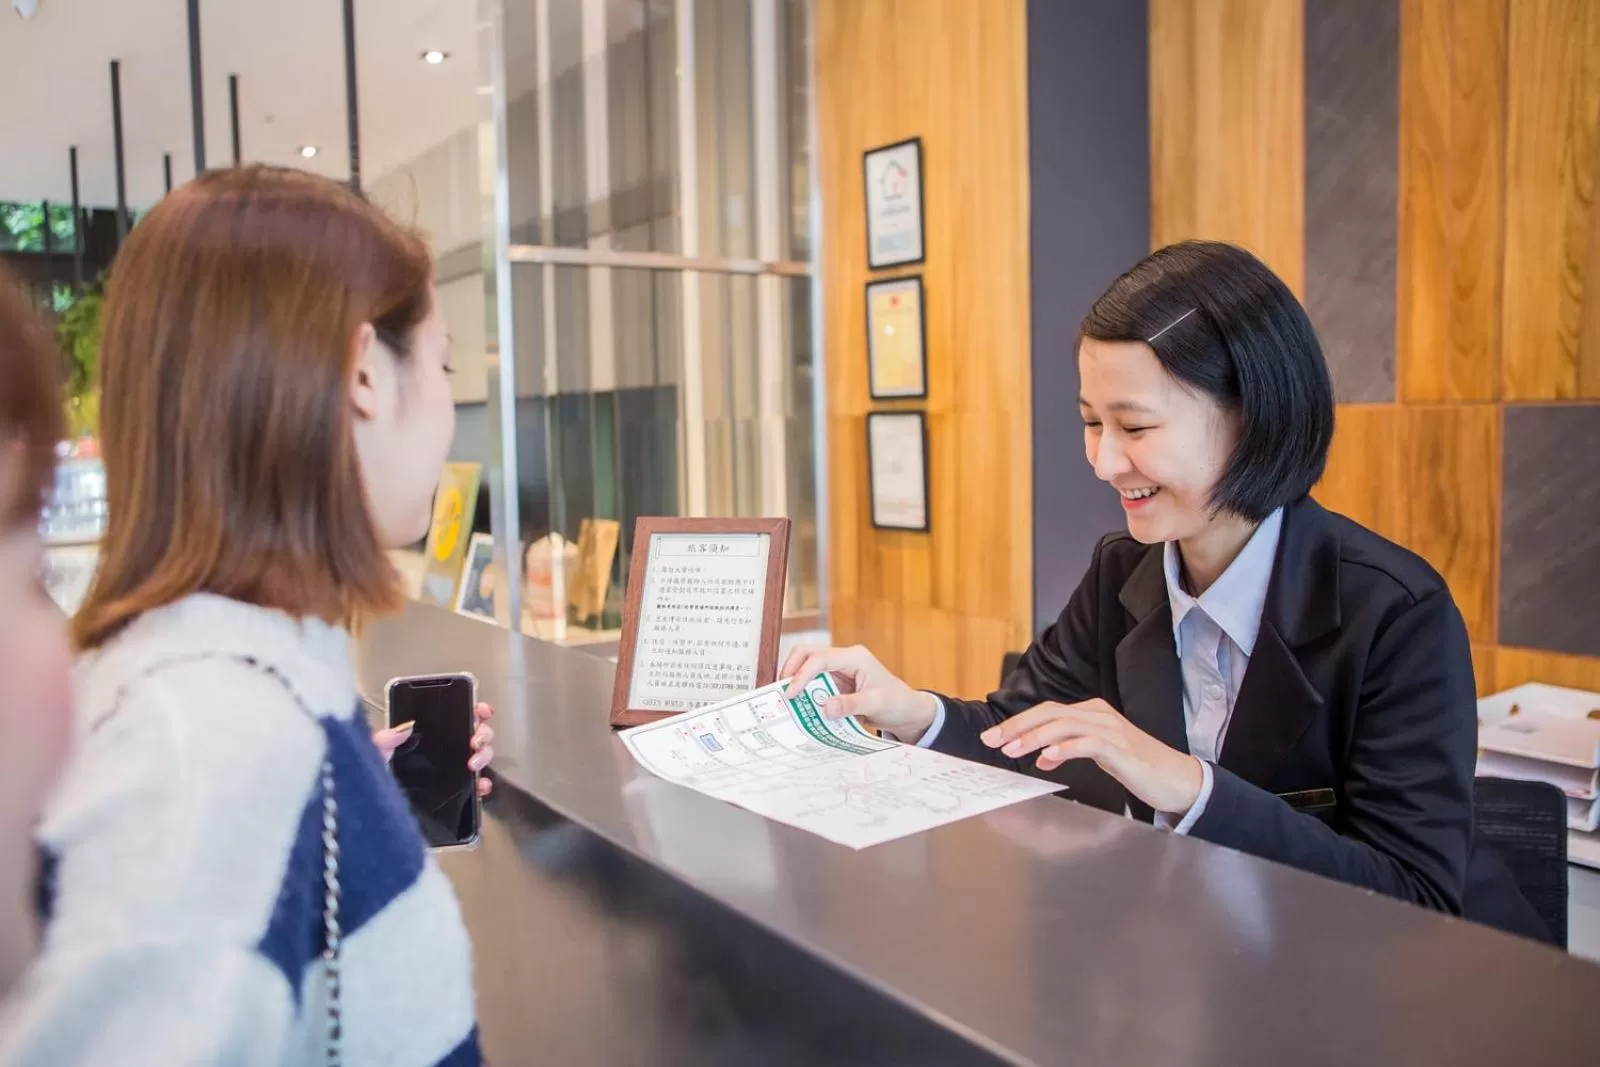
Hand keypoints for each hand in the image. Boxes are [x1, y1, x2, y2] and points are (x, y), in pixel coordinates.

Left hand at [373, 701, 496, 798]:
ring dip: (484, 756)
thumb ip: (383, 740)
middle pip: (474, 733)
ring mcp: (450, 773)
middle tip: (475, 741)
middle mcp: (441, 752)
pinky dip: (483, 785)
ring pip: (480, 756)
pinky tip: (480, 786)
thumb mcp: (374, 756)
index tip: (479, 710)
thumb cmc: (372, 784)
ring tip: (473, 764)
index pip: (454, 715)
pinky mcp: (455, 796)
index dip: (473, 709)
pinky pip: (476, 787)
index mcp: (423, 737)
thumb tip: (403, 727)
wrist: (375, 818)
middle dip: (482, 733)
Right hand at [779, 644, 938, 741]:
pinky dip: (804, 692)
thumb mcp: (876, 704)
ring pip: (807, 667)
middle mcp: (844, 659)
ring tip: (786, 702)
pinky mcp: (836, 682)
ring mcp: (839, 670)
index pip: (820, 659)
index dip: (801, 674)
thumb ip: (850, 705)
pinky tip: (799, 706)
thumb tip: (824, 708)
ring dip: (796, 682)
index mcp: (854, 657)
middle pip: (807, 654)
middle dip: (791, 670)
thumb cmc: (896, 703)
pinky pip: (814, 683)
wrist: (907, 711)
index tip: (790, 694)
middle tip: (780, 693)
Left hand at [980, 698, 1202, 815]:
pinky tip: (1047, 758)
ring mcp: (1112, 730)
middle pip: (1050, 712)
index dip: (1017, 722)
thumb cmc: (1138, 766)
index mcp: (1092, 712)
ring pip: (1064, 724)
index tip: (992, 736)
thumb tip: (1041, 755)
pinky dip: (1065, 748)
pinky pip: (1088, 744)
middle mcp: (1099, 715)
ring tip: (1012, 750)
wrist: (1178, 779)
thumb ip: (1070, 749)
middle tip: (991, 740)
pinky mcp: (1122, 750)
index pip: (1047, 711)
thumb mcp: (1098, 754)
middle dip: (1017, 726)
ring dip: (1034, 737)